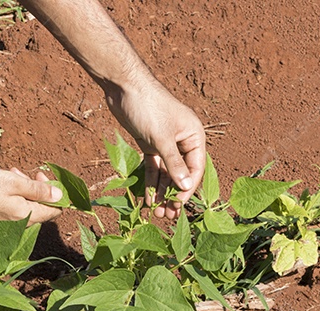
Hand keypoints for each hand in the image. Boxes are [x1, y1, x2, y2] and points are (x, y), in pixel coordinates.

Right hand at [0, 166, 61, 222]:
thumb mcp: (12, 181)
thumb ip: (38, 189)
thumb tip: (60, 195)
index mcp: (24, 215)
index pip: (54, 211)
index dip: (55, 194)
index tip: (45, 178)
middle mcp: (17, 224)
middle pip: (40, 208)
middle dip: (38, 189)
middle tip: (27, 173)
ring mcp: (6, 225)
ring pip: (26, 206)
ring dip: (24, 190)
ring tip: (13, 173)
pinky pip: (13, 209)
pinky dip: (13, 196)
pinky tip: (3, 183)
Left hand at [106, 80, 205, 218]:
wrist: (124, 86)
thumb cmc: (148, 108)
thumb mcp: (162, 139)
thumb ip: (174, 164)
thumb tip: (185, 187)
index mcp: (194, 135)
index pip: (195, 168)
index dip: (187, 188)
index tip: (178, 205)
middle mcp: (183, 140)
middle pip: (181, 173)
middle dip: (173, 194)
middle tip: (167, 215)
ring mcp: (165, 142)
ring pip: (166, 172)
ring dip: (162, 191)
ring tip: (157, 212)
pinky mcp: (150, 143)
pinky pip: (153, 167)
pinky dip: (150, 182)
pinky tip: (148, 199)